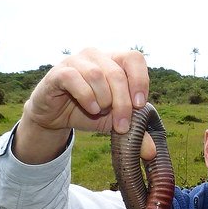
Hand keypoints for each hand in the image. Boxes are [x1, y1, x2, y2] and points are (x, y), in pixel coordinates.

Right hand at [13, 48, 154, 163]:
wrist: (56, 117)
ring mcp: (76, 61)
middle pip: (117, 73)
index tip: (139, 105)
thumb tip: (151, 152)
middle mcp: (96, 55)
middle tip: (122, 125)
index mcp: (114, 60)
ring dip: (103, 100)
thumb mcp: (115, 122)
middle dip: (123, 103)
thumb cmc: (89, 112)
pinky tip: (90, 108)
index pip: (134, 58)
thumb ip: (135, 132)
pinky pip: (74, 79)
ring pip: (97, 75)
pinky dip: (86, 96)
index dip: (140, 80)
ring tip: (100, 112)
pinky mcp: (58, 73)